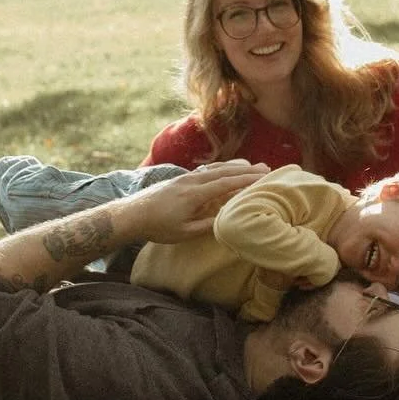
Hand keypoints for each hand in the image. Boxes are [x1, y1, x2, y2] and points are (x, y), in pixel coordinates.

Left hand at [126, 160, 269, 244]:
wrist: (131, 214)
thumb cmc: (157, 227)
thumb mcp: (184, 233)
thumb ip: (207, 225)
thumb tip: (229, 220)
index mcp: (194, 194)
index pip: (226, 183)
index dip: (247, 180)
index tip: (264, 177)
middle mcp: (191, 180)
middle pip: (224, 171)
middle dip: (247, 170)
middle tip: (267, 169)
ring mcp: (185, 176)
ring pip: (215, 168)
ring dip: (235, 167)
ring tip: (253, 166)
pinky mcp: (181, 178)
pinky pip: (206, 170)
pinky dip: (221, 168)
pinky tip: (227, 169)